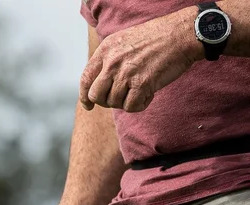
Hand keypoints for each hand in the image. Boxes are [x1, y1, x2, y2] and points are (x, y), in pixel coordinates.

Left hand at [81, 7, 201, 113]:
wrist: (181, 34)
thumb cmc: (156, 38)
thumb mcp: (124, 41)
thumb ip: (109, 60)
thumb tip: (98, 84)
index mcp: (106, 49)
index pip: (85, 79)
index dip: (85, 97)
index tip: (89, 105)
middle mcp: (113, 61)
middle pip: (96, 96)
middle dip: (106, 102)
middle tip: (120, 97)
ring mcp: (126, 73)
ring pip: (114, 103)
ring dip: (126, 101)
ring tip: (139, 89)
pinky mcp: (141, 84)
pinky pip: (131, 107)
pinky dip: (140, 104)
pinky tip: (149, 93)